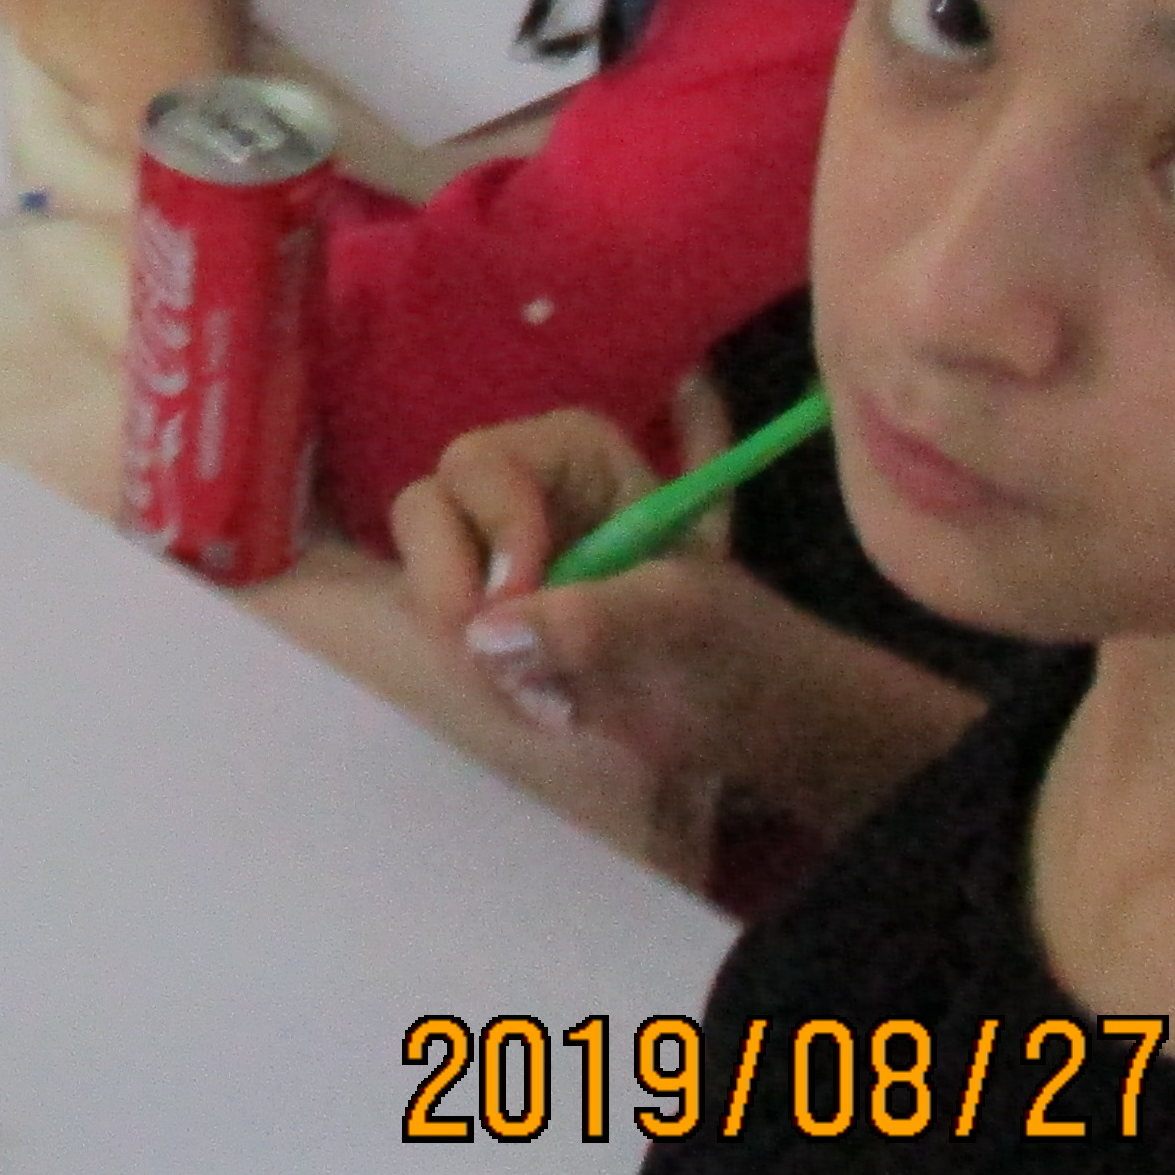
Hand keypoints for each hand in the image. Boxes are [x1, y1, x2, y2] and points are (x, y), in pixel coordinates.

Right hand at [387, 391, 978, 826]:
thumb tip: (489, 635)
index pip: (484, 464)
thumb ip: (598, 618)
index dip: (491, 525)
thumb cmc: (734, 644)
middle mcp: (516, 493)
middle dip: (450, 586)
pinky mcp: (484, 621)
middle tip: (497, 661)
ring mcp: (491, 558)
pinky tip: (536, 702)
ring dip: (464, 643)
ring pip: (422, 577)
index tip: (516, 599)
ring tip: (543, 695)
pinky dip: (474, 677)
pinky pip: (438, 635)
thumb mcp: (685, 618)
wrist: (751, 718)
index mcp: (572, 456)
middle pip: (427, 509)